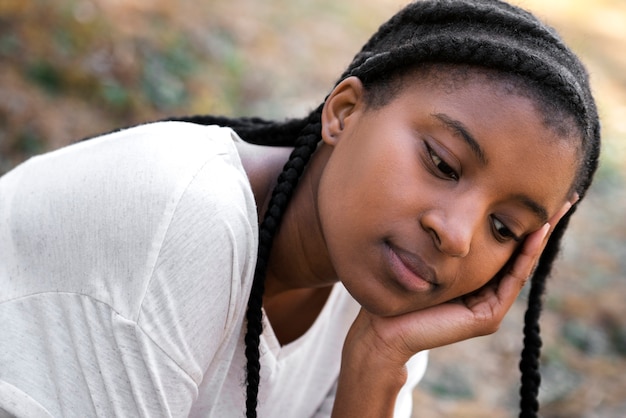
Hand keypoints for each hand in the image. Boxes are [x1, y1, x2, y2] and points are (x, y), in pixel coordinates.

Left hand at [345, 195, 577, 367]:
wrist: (382, 326)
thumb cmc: (398, 285)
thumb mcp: (426, 250)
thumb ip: (444, 234)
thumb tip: (451, 198)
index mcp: (475, 277)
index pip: (504, 243)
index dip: (522, 218)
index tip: (537, 187)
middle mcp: (486, 291)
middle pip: (520, 252)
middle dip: (542, 224)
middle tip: (565, 196)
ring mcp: (489, 305)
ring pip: (521, 264)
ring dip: (540, 236)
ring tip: (559, 208)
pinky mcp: (486, 317)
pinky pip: (511, 280)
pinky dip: (524, 256)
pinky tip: (535, 231)